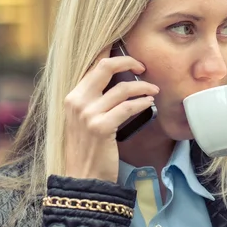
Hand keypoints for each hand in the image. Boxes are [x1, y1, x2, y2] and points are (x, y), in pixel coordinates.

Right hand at [64, 48, 158, 181]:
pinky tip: (149, 103)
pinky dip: (142, 103)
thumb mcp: (84, 120)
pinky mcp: (101, 127)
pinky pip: (128, 107)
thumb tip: (117, 79)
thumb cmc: (89, 148)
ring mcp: (88, 114)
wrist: (83, 177)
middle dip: (128, 61)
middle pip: (105, 67)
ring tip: (153, 89)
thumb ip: (94, 100)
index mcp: (72, 97)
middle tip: (142, 66)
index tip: (125, 48)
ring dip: (143, 86)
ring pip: (122, 88)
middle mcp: (77, 101)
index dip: (109, 52)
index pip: (91, 65)